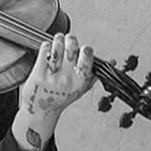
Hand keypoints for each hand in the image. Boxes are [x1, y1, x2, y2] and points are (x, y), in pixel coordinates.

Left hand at [13, 34, 95, 150]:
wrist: (41, 110)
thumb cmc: (61, 98)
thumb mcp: (82, 88)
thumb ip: (95, 74)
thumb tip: (111, 61)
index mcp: (80, 81)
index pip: (87, 58)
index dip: (85, 50)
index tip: (83, 49)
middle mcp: (67, 78)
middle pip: (71, 47)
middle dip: (71, 40)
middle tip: (68, 41)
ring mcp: (52, 75)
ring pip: (57, 45)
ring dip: (58, 40)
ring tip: (58, 43)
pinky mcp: (38, 72)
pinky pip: (44, 50)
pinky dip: (46, 46)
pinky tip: (48, 51)